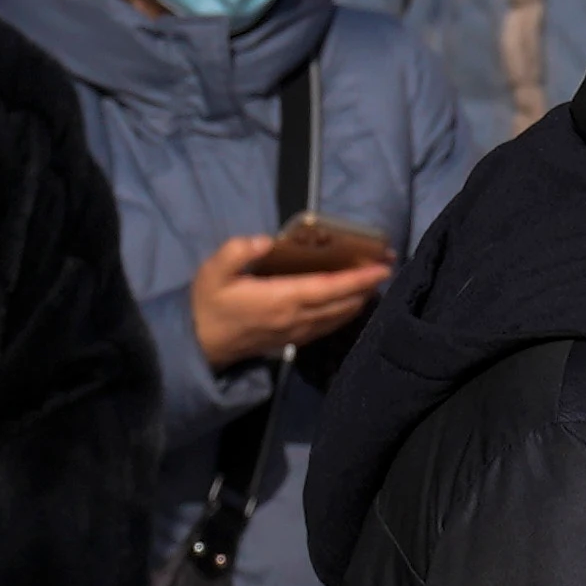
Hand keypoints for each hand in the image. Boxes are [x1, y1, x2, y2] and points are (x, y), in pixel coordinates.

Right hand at [185, 234, 389, 369]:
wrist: (197, 345)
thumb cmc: (207, 304)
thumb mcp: (212, 272)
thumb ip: (237, 252)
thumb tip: (265, 241)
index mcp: (280, 299)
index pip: (329, 288)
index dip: (358, 279)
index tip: (382, 268)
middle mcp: (295, 318)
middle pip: (342, 303)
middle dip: (367, 287)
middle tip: (387, 268)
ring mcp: (295, 332)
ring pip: (338, 317)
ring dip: (359, 300)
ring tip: (375, 283)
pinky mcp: (291, 340)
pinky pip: (327, 327)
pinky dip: (345, 315)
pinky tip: (352, 304)